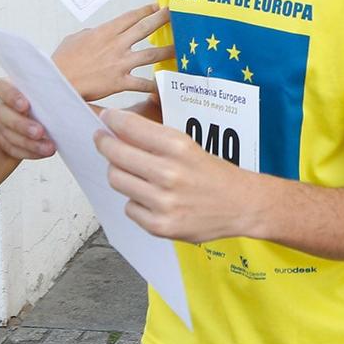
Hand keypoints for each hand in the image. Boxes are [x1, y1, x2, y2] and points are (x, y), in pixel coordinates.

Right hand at [0, 79, 56, 160]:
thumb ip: (63, 91)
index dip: (10, 95)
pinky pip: (13, 149)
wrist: (44, 118)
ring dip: (29, 143)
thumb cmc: (51, 100)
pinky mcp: (7, 141)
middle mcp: (5, 106)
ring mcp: (3, 124)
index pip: (0, 87)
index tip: (25, 105)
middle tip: (39, 131)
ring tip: (48, 147)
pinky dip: (29, 152)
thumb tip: (81, 95)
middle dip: (22, 125)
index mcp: (13, 87)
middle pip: (3, 114)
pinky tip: (43, 152)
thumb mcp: (57, 91)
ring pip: (8, 135)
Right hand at [54, 4, 174, 101]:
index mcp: (105, 31)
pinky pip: (142, 83)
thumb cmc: (63, 61)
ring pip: (151, 54)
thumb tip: (97, 33)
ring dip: (167, 50)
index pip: (131, 17)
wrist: (58, 80)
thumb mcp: (75, 38)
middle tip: (176, 14)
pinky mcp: (119, 82)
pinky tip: (164, 86)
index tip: (158, 6)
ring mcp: (120, 63)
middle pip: (145, 28)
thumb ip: (91, 33)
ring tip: (180, 48)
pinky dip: (153, 86)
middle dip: (162, 19)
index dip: (146, 10)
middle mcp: (116, 44)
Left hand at [94, 106, 249, 242]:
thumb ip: (155, 139)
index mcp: (178, 147)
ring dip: (118, 172)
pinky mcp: (159, 225)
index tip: (107, 118)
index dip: (112, 120)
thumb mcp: (189, 145)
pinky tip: (150, 198)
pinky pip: (129, 207)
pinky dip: (135, 201)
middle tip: (103, 140)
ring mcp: (163, 202)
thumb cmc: (214, 174)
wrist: (241, 205)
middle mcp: (169, 173)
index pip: (129, 127)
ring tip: (131, 171)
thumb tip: (117, 129)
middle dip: (104, 143)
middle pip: (115, 154)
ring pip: (117, 180)